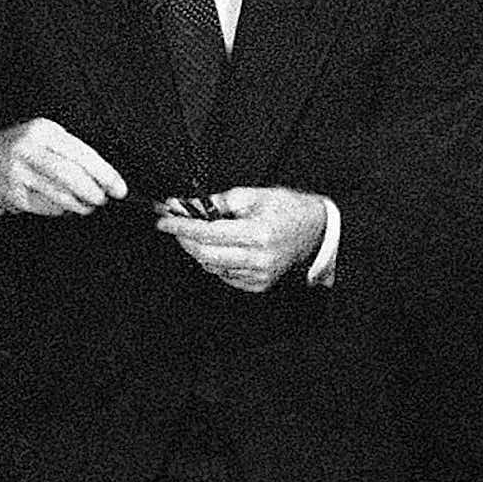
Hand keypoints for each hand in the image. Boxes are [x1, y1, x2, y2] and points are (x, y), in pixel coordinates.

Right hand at [0, 119, 126, 215]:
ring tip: (86, 205)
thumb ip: (71, 152)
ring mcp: (18, 173)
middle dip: (93, 192)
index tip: (119, 188)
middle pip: (71, 176)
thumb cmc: (20, 148)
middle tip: (102, 199)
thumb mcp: (43, 137)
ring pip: (60, 195)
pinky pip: (47, 207)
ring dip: (80, 205)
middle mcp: (28, 149)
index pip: (82, 154)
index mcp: (42, 131)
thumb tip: (104, 178)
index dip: (105, 174)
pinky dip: (61, 210)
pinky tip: (64, 207)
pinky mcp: (13, 195)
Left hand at [157, 185, 328, 291]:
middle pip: (204, 254)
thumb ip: (217, 202)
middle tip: (173, 223)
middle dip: (183, 238)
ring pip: (211, 266)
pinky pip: (224, 275)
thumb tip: (186, 205)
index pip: (207, 233)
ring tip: (196, 231)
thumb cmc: (290, 209)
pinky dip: (214, 260)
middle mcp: (259, 260)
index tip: (163, 219)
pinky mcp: (259, 285)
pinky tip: (217, 246)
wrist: (320, 232)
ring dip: (197, 248)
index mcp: (258, 235)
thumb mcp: (253, 196)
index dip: (180, 226)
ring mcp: (260, 276)